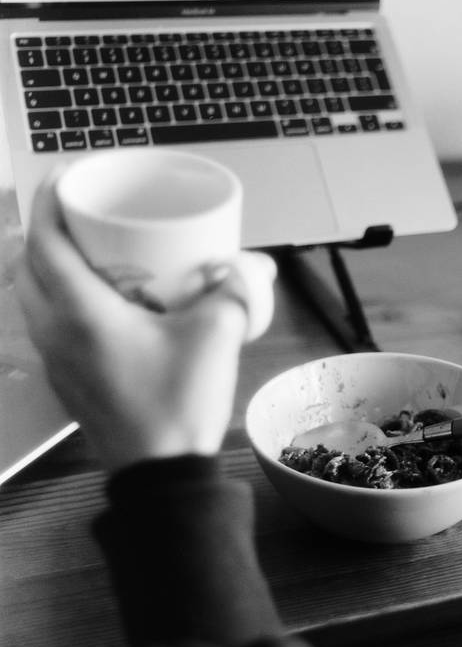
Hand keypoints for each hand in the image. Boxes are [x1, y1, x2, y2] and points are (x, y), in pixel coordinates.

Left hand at [15, 169, 276, 471]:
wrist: (160, 472)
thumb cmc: (178, 405)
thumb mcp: (216, 338)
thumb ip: (233, 293)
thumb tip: (249, 266)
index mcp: (83, 312)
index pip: (45, 239)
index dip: (49, 198)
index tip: (69, 174)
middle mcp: (55, 329)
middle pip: (29, 261)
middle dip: (48, 225)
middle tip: (85, 209)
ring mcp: (55, 356)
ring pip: (31, 291)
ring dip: (49, 260)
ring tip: (89, 247)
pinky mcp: (65, 375)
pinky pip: (45, 318)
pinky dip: (58, 293)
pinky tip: (98, 297)